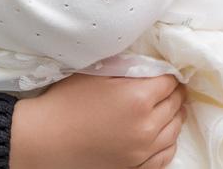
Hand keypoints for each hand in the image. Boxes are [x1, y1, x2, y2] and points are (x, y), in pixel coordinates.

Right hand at [10, 74, 185, 168]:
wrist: (47, 139)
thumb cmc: (66, 102)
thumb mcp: (96, 74)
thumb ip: (127, 67)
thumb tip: (149, 63)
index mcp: (138, 98)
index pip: (170, 81)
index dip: (168, 73)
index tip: (163, 70)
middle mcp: (147, 126)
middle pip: (175, 104)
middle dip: (173, 92)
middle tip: (166, 85)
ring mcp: (143, 150)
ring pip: (174, 129)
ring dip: (174, 114)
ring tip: (167, 106)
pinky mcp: (137, 166)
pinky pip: (166, 154)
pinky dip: (169, 140)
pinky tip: (163, 132)